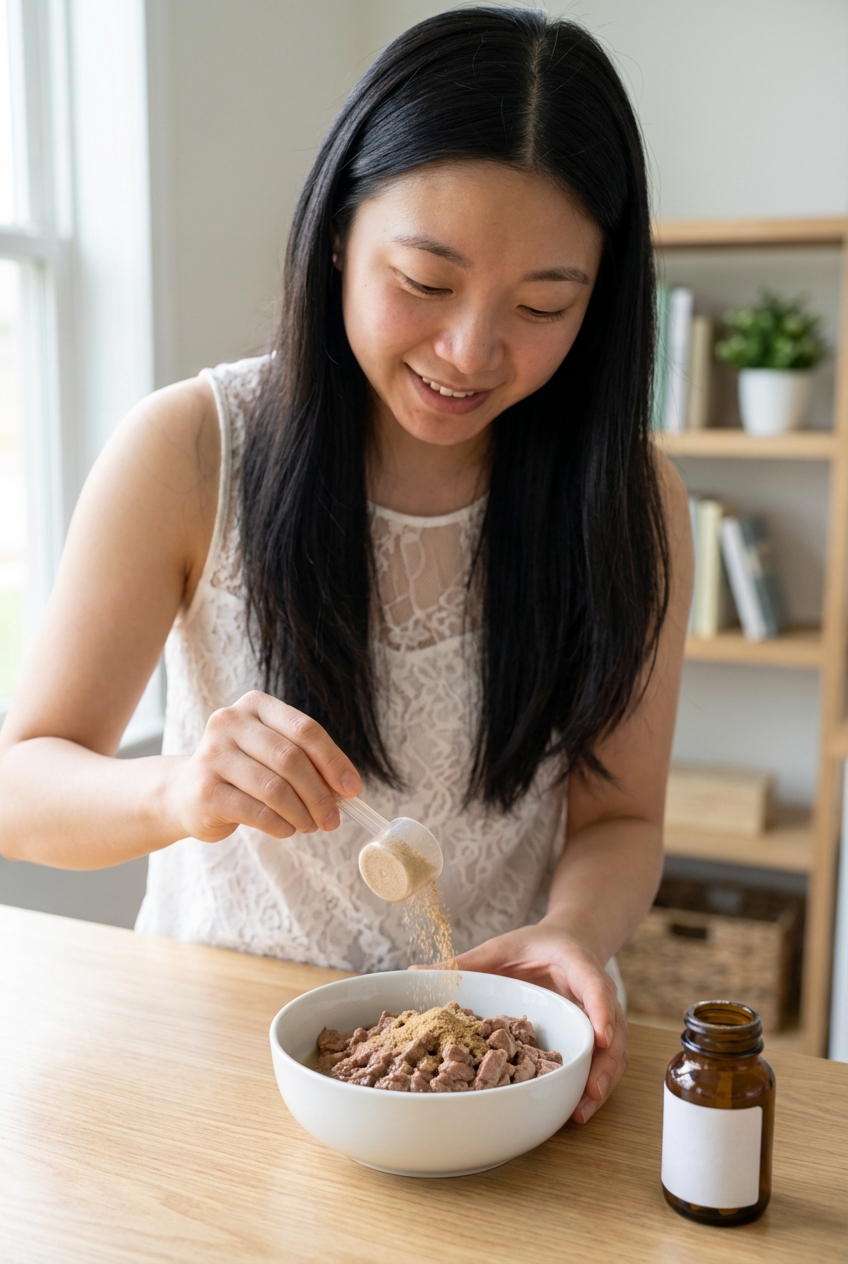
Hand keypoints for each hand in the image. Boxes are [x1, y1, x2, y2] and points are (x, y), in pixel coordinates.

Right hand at [165, 691, 361, 842]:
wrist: (185, 794)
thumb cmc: (242, 773)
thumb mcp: (273, 755)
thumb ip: (307, 763)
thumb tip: (346, 789)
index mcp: (255, 705)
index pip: (305, 729)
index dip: (333, 761)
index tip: (353, 789)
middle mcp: (230, 722)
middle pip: (290, 758)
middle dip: (320, 794)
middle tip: (333, 819)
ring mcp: (213, 755)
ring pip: (274, 788)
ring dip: (302, 813)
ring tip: (311, 826)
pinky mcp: (205, 790)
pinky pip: (256, 811)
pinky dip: (280, 825)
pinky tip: (287, 829)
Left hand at [450, 921, 627, 1123]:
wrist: (565, 942)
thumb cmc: (532, 945)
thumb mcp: (500, 948)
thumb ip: (465, 962)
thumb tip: (416, 970)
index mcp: (577, 964)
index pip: (595, 986)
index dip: (600, 1011)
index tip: (600, 1038)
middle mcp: (596, 992)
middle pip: (613, 1028)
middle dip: (605, 1061)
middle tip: (590, 1090)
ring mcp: (600, 1015)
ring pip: (614, 1051)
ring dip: (602, 1080)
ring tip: (582, 1111)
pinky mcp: (595, 1035)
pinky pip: (603, 1061)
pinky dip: (594, 1083)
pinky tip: (578, 1109)